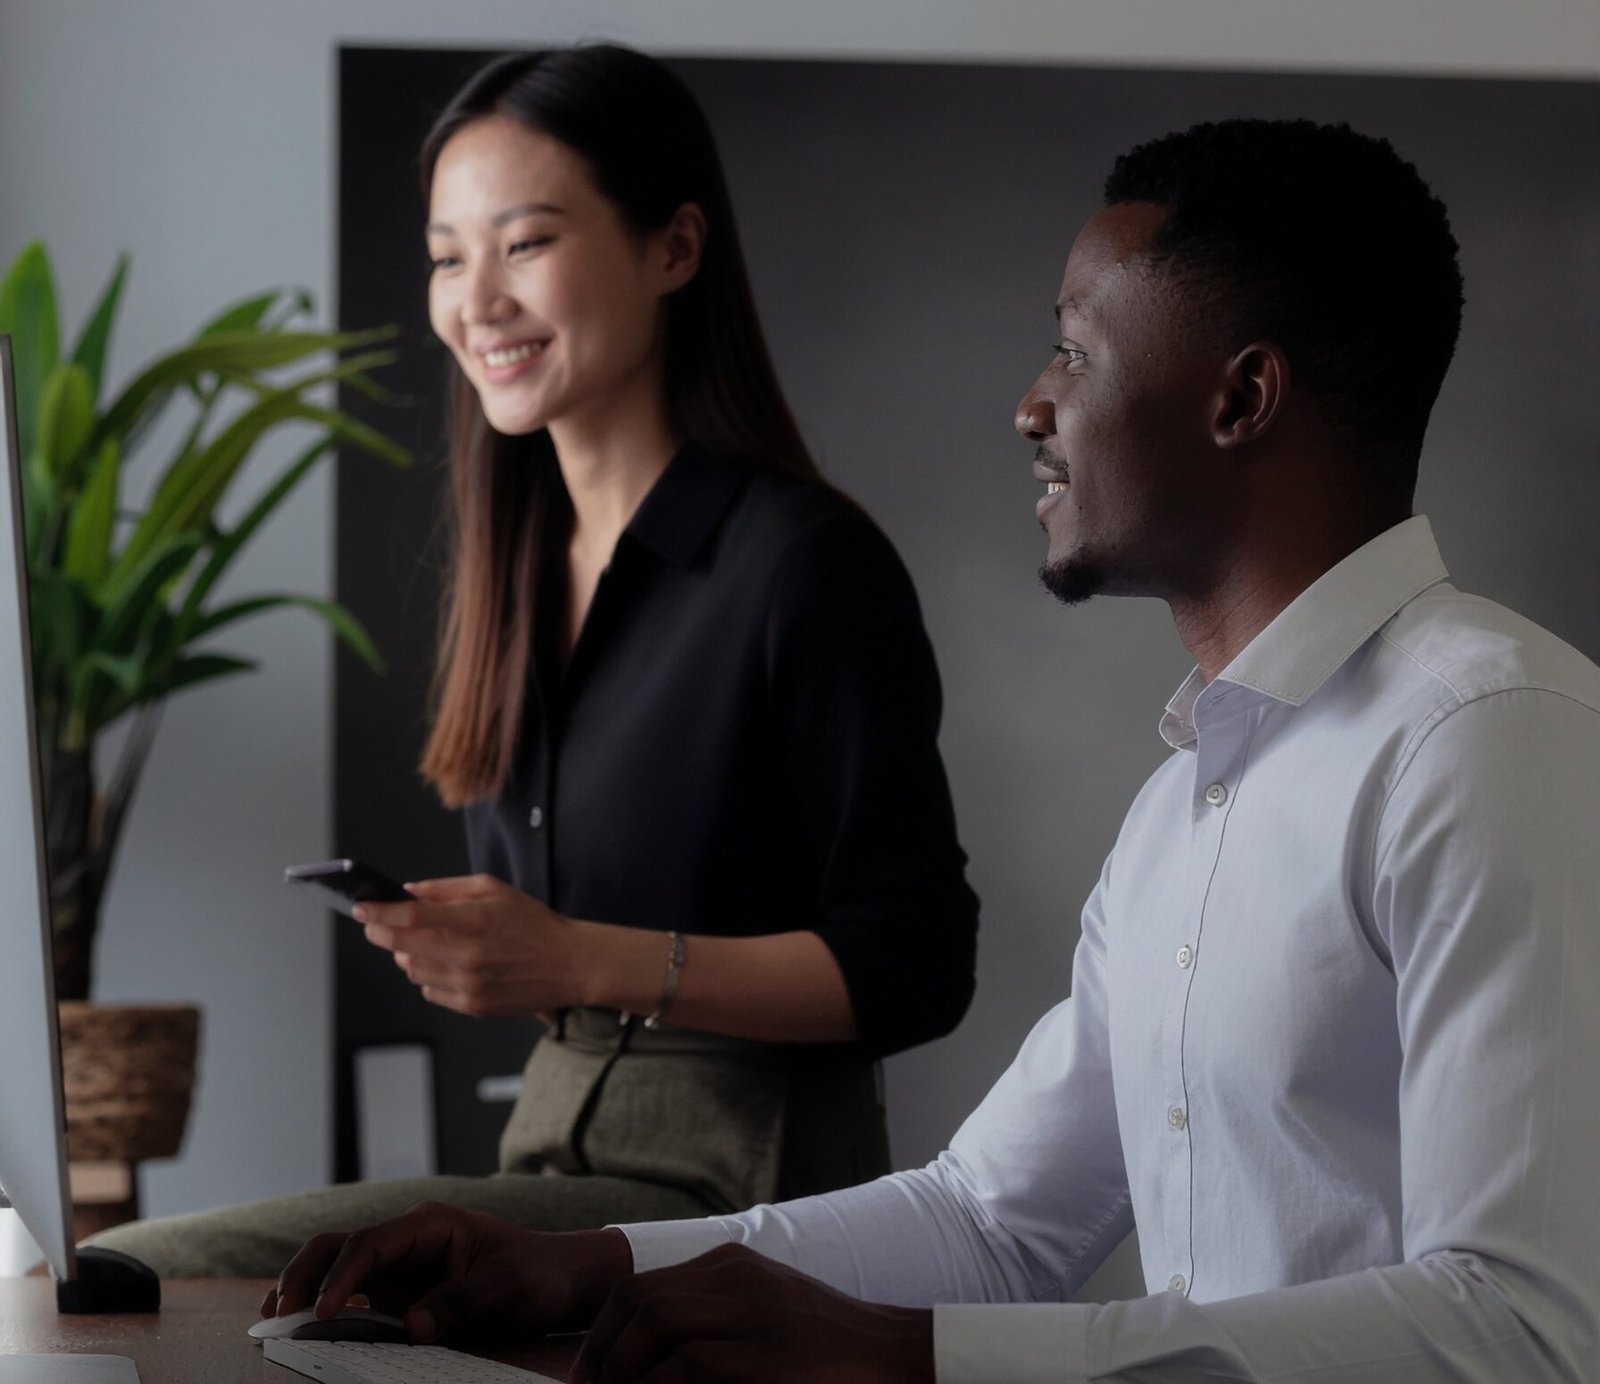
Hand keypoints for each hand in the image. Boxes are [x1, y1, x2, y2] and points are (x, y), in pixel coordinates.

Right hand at [261, 1202, 631, 1342]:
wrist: (560, 1280)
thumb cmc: (538, 1273)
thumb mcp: (507, 1286)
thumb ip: (461, 1302)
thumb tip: (410, 1327)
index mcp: (429, 1224)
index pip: (369, 1243)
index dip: (340, 1275)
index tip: (322, 1310)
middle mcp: (406, 1241)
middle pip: (338, 1245)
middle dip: (303, 1272)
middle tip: (278, 1309)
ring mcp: (398, 1268)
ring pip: (335, 1266)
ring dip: (302, 1285)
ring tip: (272, 1315)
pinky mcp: (397, 1294)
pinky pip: (351, 1296)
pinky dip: (322, 1306)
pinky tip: (301, 1324)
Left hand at [354, 874, 584, 1017]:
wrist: (569, 965)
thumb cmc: (535, 924)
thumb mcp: (494, 890)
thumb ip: (448, 888)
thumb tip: (409, 891)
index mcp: (472, 921)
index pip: (409, 917)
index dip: (378, 912)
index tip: (361, 908)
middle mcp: (466, 955)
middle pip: (401, 946)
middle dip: (381, 931)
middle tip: (377, 923)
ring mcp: (467, 984)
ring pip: (411, 969)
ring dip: (406, 953)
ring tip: (425, 941)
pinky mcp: (471, 1005)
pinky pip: (429, 990)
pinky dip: (427, 974)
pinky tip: (446, 962)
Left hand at [574, 1244, 934, 1383]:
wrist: (900, 1358)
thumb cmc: (828, 1355)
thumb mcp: (765, 1320)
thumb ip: (713, 1323)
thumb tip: (645, 1363)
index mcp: (734, 1266)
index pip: (640, 1288)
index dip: (602, 1336)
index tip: (590, 1378)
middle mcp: (740, 1278)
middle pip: (638, 1301)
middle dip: (602, 1356)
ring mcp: (756, 1313)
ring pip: (656, 1325)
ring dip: (625, 1374)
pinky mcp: (768, 1358)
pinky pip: (690, 1368)